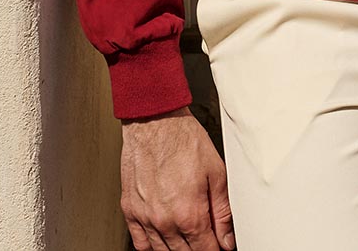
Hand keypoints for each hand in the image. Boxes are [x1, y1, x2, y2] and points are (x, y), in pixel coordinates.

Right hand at [120, 105, 233, 250]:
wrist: (154, 120)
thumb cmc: (183, 138)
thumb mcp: (216, 171)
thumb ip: (222, 210)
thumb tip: (227, 238)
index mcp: (189, 213)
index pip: (206, 250)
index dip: (216, 248)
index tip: (219, 243)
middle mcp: (165, 221)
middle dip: (199, 248)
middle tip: (205, 235)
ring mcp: (145, 217)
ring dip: (178, 248)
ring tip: (187, 235)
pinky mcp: (130, 210)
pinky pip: (140, 243)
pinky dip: (153, 246)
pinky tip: (163, 238)